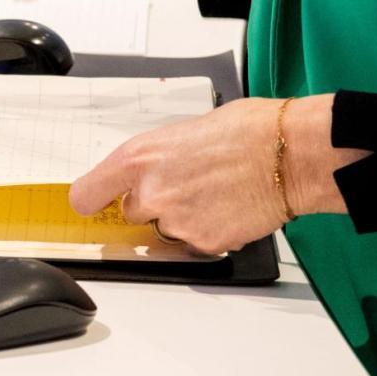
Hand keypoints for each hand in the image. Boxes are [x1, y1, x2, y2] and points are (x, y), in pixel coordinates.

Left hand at [67, 96, 362, 254]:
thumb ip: (158, 158)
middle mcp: (151, 193)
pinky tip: (229, 207)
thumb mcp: (184, 131)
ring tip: (215, 192)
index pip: (87, 194)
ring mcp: (176, 223)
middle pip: (133, 212)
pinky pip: (195, 242)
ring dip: (184, 217)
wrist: (288, 154)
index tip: (95, 201)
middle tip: (186, 185)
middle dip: (154, 203)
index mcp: (139, 158)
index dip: (93, 199)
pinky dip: (209, 230)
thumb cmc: (248, 131)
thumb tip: (153, 171)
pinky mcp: (204, 244)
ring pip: (166, 230)